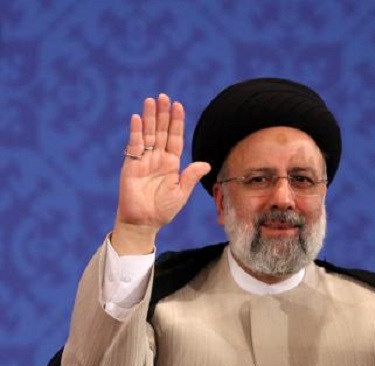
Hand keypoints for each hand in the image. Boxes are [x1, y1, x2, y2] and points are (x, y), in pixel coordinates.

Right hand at [111, 94, 209, 254]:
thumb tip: (206, 164)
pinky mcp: (131, 165)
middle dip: (163, 114)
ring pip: (148, 134)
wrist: (144, 222)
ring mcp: (144, 160)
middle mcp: (158, 158)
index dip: (176, 122)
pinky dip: (136, 132)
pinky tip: (138, 118)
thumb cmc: (163, 210)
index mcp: (172, 163)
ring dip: (149, 118)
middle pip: (161, 131)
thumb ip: (191, 176)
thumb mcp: (181, 193)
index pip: (175, 138)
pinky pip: (134, 146)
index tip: (179, 105)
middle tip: (164, 96)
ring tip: (151, 101)